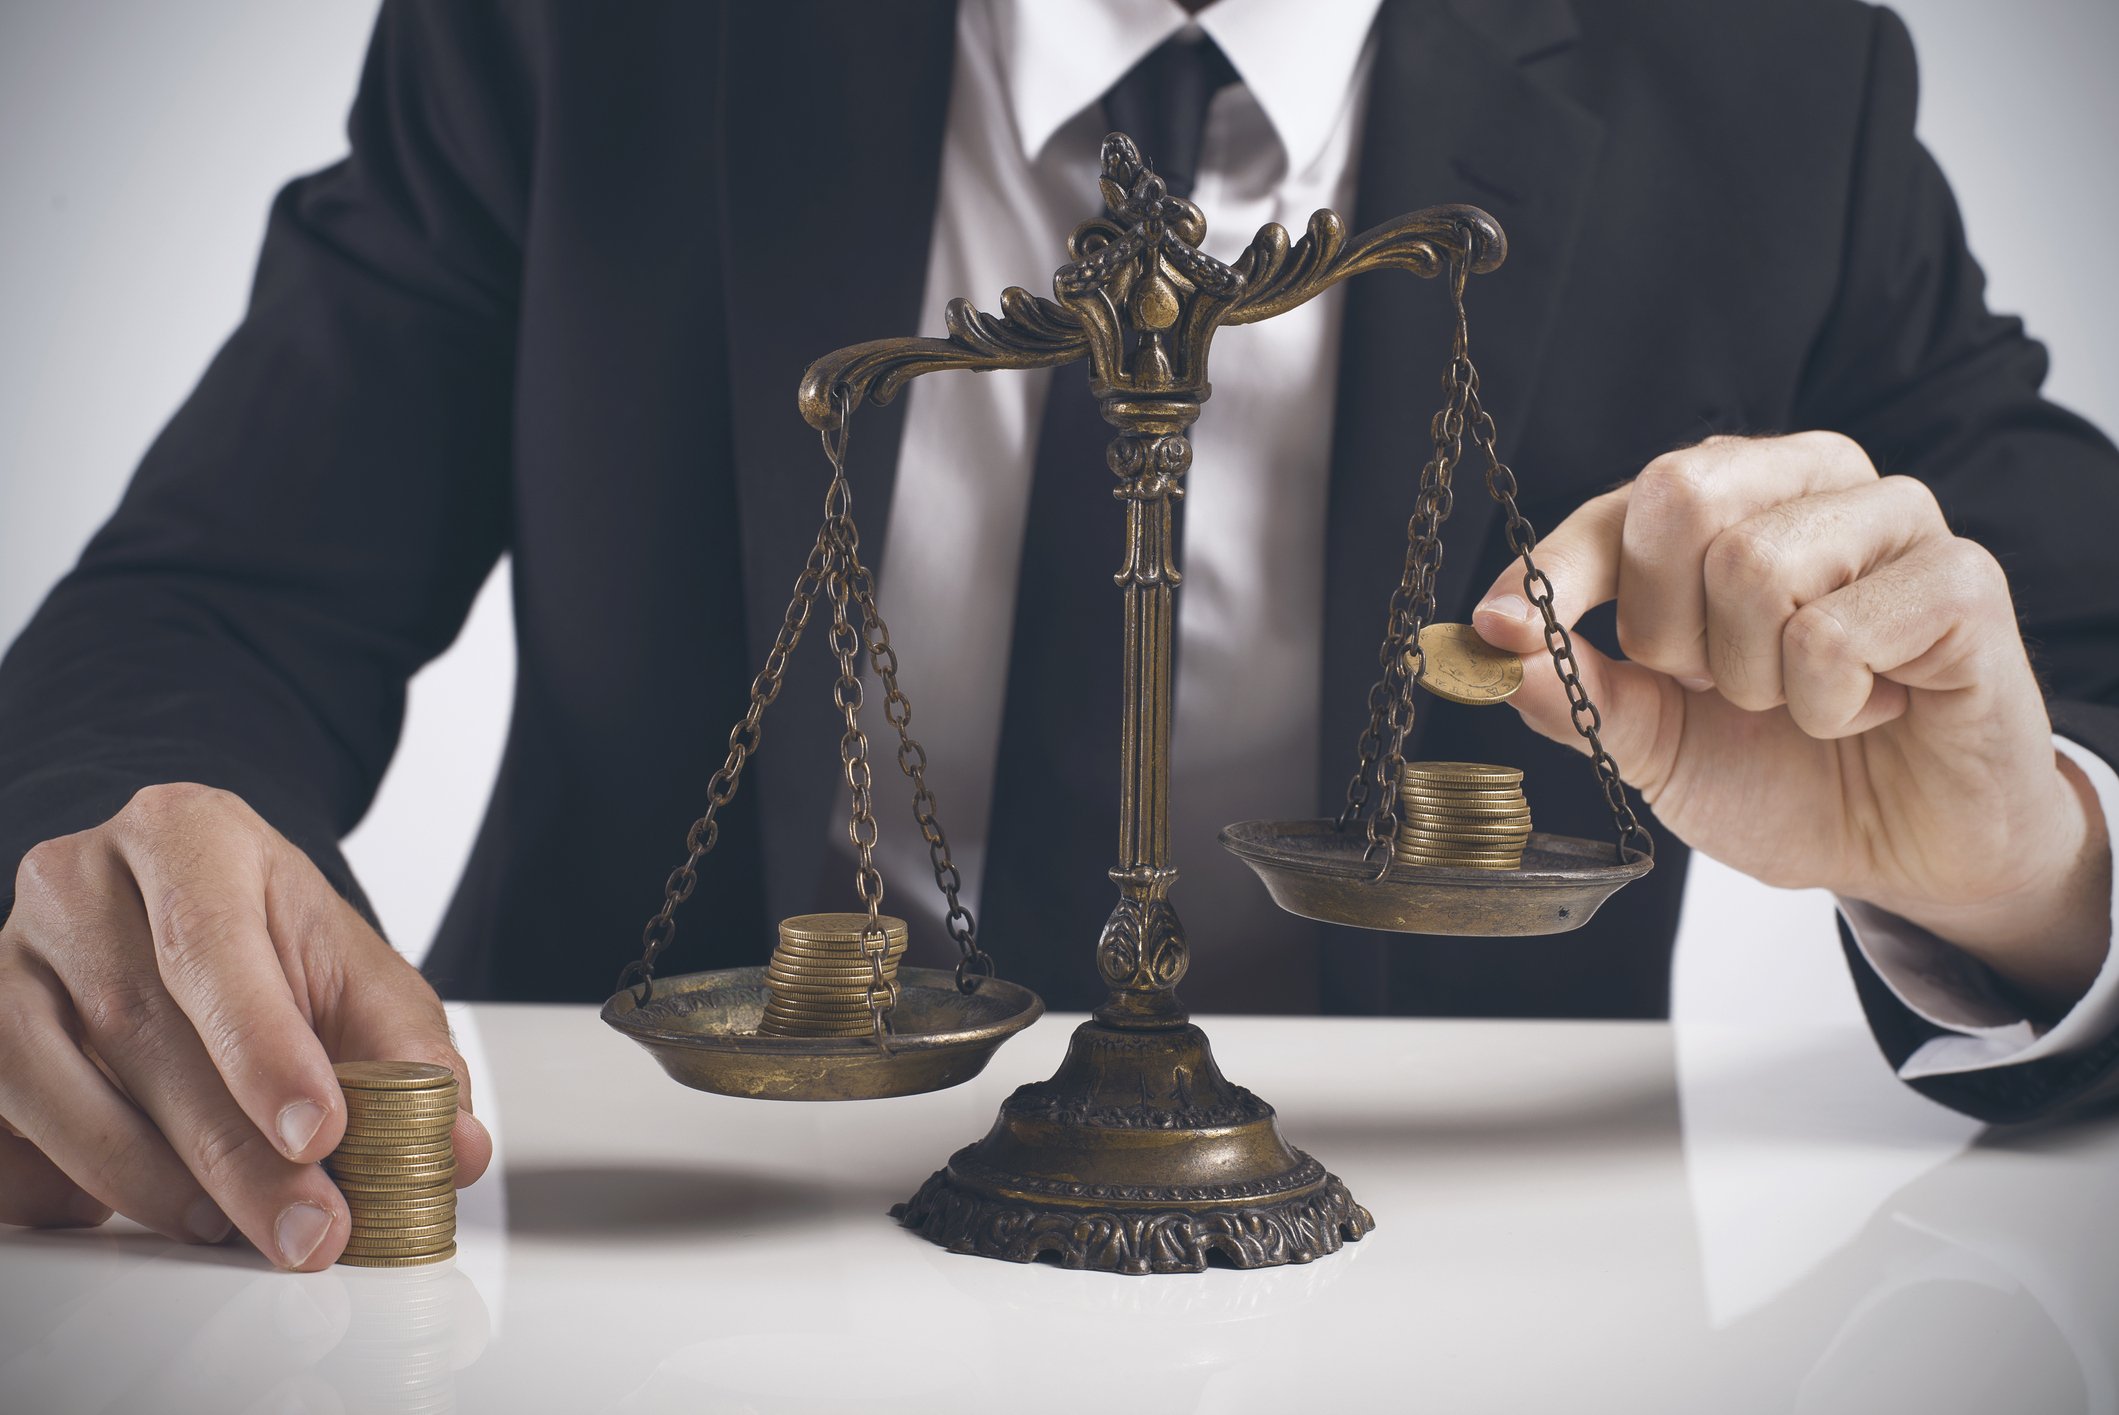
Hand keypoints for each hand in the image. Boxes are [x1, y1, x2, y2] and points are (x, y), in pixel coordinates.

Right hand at [0, 784, 491, 1265]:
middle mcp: (76, 882)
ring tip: (236, 1226)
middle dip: (234, 1153)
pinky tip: (152, 1207)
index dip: (263, 1048)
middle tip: (308, 1228)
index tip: (320, 1134)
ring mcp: (5, 958)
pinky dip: (70, 1189)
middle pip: (141, 1030)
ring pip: (56, 1089)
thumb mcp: (354, 971)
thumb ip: (410, 1051)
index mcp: (184, 835)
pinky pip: (7, 1135)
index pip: (212, 944)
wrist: (179, 907)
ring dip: (153, 1183)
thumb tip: (456, 1144)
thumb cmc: (268, 937)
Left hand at [1473, 432, 2111, 1011]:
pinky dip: (1828, 703)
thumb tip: (1491, 650)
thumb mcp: (1654, 743)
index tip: (1498, 629)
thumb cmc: (1784, 774)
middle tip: (1720, 687)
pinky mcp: (1962, 578)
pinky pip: (1833, 632)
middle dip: (1670, 628)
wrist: (1904, 852)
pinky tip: (1870, 709)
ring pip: (1754, 564)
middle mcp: (1809, 482)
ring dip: (1755, 678)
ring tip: (1804, 702)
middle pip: (1679, 496)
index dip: (1552, 570)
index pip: (1618, 505)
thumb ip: (1578, 692)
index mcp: (1729, 502)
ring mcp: (1894, 519)